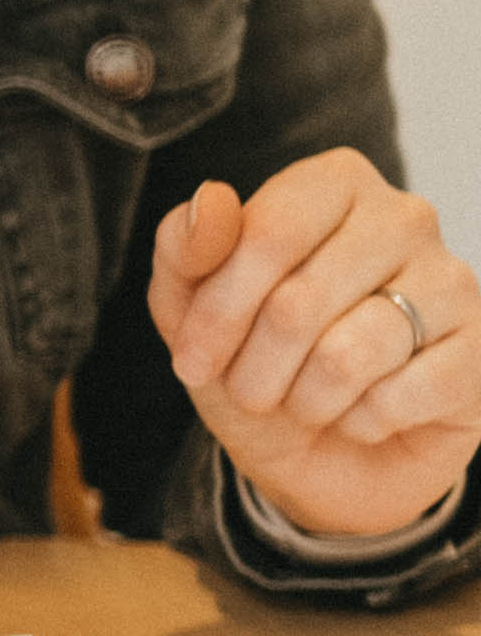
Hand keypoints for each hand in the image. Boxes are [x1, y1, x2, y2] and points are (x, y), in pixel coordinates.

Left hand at [150, 157, 480, 541]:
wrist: (321, 452)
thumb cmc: (257, 360)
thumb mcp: (191, 309)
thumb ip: (184, 249)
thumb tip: (212, 199)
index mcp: (333, 182)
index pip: (267, 234)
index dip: (218, 312)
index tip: (192, 360)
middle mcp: (404, 216)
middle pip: (298, 303)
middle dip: (253, 369)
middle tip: (252, 390)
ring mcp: (451, 281)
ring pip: (347, 357)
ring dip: (305, 401)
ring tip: (306, 400)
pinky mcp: (478, 349)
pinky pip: (396, 399)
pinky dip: (359, 423)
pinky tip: (362, 412)